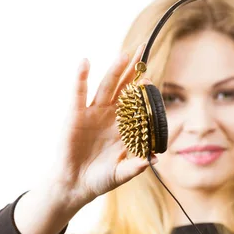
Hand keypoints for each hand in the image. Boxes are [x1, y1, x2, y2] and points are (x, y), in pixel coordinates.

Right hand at [50, 42, 157, 206]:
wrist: (76, 185)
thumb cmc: (101, 178)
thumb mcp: (124, 172)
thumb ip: (139, 164)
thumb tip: (157, 158)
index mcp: (126, 126)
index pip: (139, 104)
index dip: (145, 92)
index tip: (153, 81)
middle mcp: (111, 116)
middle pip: (125, 88)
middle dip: (134, 70)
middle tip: (143, 49)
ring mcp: (93, 113)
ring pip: (106, 87)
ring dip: (115, 70)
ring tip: (124, 54)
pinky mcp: (76, 115)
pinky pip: (79, 93)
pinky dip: (80, 77)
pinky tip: (85, 62)